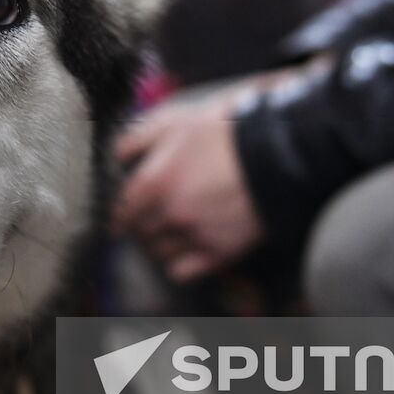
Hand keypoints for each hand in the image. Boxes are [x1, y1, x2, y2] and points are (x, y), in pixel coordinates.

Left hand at [111, 80, 277, 282]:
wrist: (275, 153)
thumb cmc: (225, 132)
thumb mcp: (175, 122)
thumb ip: (138, 139)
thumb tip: (118, 156)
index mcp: (154, 182)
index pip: (122, 210)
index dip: (121, 213)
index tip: (124, 215)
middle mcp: (169, 213)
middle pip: (140, 233)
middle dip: (142, 227)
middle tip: (150, 220)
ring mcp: (194, 235)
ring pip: (159, 253)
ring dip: (159, 244)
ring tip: (171, 233)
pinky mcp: (219, 252)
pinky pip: (181, 271)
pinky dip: (178, 264)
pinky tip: (186, 251)